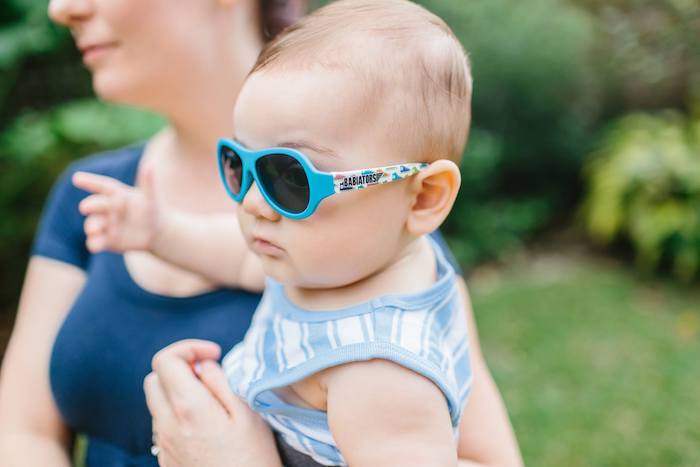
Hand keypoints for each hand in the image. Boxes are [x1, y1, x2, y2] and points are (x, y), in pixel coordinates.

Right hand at [73, 168, 164, 252]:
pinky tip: (94, 246)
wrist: (155, 232)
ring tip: (92, 230)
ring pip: (94, 224)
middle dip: (91, 206)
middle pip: (97, 205)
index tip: (76, 178)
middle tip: (84, 207)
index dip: (90, 182)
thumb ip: (148, 184)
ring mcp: (106, 224)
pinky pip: (98, 241)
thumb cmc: (150, 210)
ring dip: (91, 226)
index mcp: (117, 195)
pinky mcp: (107, 240)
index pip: (103, 186)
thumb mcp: (150, 198)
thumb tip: (150, 167)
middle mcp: (108, 208)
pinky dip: (95, 243)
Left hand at [144, 340, 281, 466]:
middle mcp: (166, 424)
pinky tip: (204, 423)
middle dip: (179, 368)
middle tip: (209, 376)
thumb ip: (220, 382)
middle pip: (154, 378)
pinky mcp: (165, 458)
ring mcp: (162, 443)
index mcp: (188, 408)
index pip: (165, 359)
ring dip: (177, 390)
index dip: (189, 348)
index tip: (213, 354)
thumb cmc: (253, 459)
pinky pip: (162, 424)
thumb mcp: (247, 413)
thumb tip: (203, 363)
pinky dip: (177, 412)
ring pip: (156, 401)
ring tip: (210, 401)